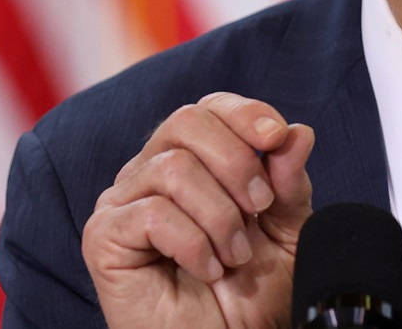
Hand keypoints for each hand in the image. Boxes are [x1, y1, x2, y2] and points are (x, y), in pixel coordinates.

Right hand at [82, 92, 314, 327]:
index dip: (244, 113)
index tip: (277, 138)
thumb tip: (298, 132)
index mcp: (194, 160)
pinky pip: (152, 214)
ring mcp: (123, 202)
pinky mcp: (104, 237)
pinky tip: (207, 269)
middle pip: (186, 122)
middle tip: (259, 209)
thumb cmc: (251, 294)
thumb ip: (290, 182)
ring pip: (172, 167)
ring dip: (220, 215)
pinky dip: (193, 243)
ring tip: (235, 256)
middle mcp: (152, 171)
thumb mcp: (287, 232)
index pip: (209, 108)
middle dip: (236, 162)